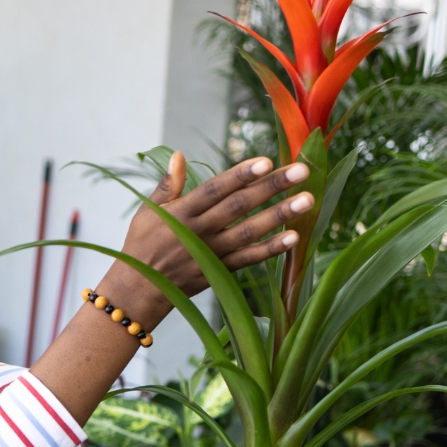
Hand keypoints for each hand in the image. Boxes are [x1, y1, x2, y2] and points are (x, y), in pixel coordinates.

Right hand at [103, 152, 310, 321]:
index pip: (215, 189)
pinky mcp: (219, 272)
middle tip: (301, 171)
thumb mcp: (147, 212)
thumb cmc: (142, 245)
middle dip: (271, 187)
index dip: (240, 175)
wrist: (138, 290)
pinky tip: (294, 238)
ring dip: (280, 215)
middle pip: (239, 205)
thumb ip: (167, 185)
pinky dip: (271, 250)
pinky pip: (249, 259)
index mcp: (181, 212)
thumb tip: (179, 155)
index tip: (266, 161)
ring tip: (307, 200)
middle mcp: (199, 231)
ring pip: (249, 231)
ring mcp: (211, 253)